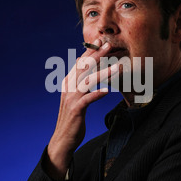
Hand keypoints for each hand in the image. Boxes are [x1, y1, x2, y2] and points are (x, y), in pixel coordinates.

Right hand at [45, 39, 117, 179]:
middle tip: (109, 45)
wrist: (63, 138)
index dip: (91, 52)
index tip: (101, 41)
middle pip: (84, 68)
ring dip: (103, 73)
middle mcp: (69, 87)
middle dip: (97, 55)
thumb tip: (87, 66)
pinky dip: (97, 94)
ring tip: (117, 67)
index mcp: (69, 82)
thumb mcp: (76, 96)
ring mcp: (71, 98)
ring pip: (88, 81)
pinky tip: (107, 91)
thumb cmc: (73, 117)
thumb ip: (80, 82)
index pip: (80, 63)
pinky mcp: (76, 110)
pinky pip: (87, 99)